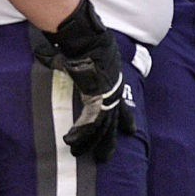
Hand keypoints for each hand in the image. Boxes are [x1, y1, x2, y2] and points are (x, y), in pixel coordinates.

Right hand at [29, 0, 134, 160]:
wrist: (87, 38)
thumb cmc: (86, 43)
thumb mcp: (88, 56)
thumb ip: (79, 63)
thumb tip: (63, 56)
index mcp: (113, 83)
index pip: (120, 106)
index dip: (125, 119)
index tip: (131, 130)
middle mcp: (112, 92)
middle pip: (112, 122)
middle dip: (109, 140)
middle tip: (106, 157)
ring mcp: (105, 96)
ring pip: (101, 126)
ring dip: (91, 142)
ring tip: (83, 155)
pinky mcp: (94, 99)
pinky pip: (88, 121)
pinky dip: (80, 132)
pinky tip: (71, 142)